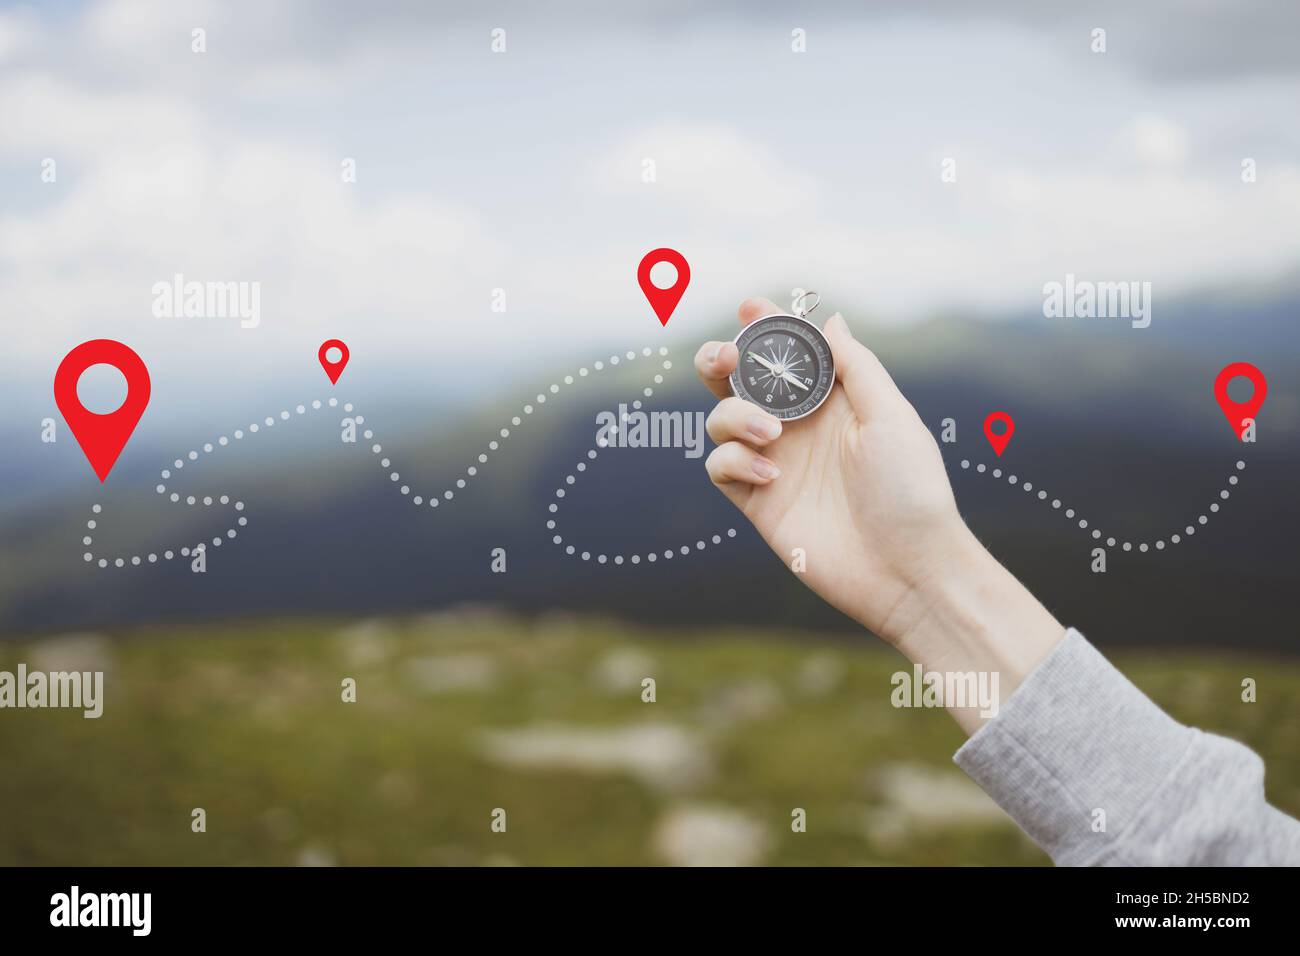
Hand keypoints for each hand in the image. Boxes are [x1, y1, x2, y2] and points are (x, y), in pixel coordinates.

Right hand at [696, 297, 1063, 731]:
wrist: (907, 570)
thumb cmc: (912, 492)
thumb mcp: (891, 416)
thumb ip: (855, 367)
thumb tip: (830, 321)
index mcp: (833, 402)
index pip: (789, 354)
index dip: (766, 327)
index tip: (751, 307)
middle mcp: (799, 428)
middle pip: (740, 381)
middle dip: (721, 359)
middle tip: (724, 358)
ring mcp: (776, 463)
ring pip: (722, 419)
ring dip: (735, 414)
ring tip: (771, 434)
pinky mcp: (758, 502)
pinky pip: (720, 466)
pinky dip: (733, 459)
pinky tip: (769, 474)